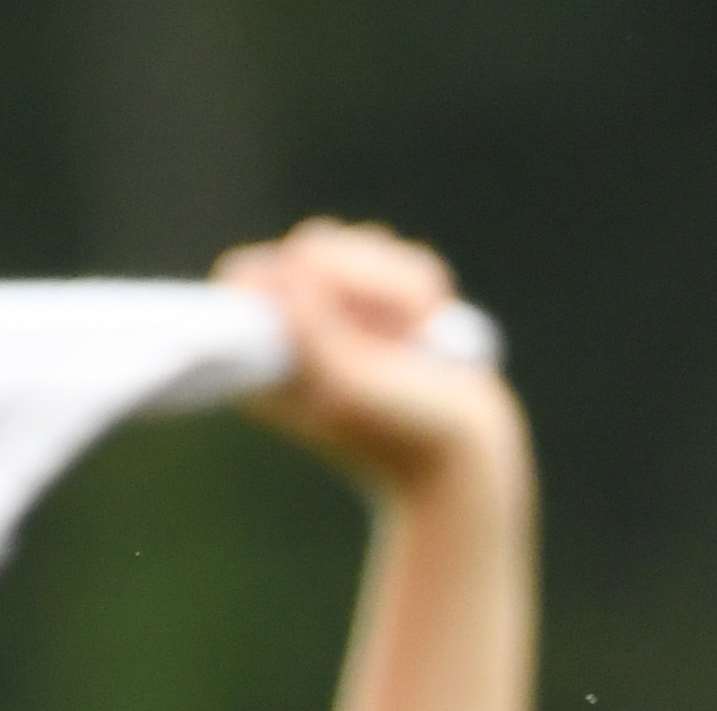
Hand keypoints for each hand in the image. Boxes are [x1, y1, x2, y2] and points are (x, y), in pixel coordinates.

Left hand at [214, 218, 523, 500]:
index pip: (248, 275)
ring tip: (417, 333)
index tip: (327, 307)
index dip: (291, 274)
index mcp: (267, 356)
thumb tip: (290, 266)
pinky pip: (400, 257)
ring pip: (362, 241)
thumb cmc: (404, 436)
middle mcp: (299, 327)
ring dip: (401, 286)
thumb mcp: (347, 388)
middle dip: (362, 277)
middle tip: (392, 330)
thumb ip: (312, 328)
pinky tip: (428, 329)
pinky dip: (424, 290)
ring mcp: (343, 312)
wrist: (467, 462)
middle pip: (312, 247)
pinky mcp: (383, 303)